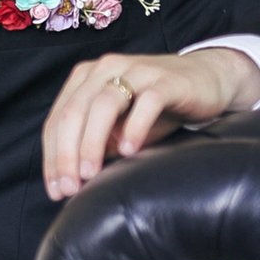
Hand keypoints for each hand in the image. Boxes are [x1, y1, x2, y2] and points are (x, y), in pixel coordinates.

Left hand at [40, 47, 259, 198]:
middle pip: (74, 112)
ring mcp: (136, 70)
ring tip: (90, 174)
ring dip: (92, 143)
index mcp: (86, 78)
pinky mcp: (167, 80)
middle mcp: (106, 68)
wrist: (207, 80)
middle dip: (66, 154)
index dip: (51, 157)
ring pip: (103, 105)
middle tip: (69, 188)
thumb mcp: (119, 128)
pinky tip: (129, 151)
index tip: (54, 190)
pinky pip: (146, 102)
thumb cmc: (156, 108)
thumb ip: (95, 144)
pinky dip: (134, 127)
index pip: (58, 119)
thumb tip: (70, 179)